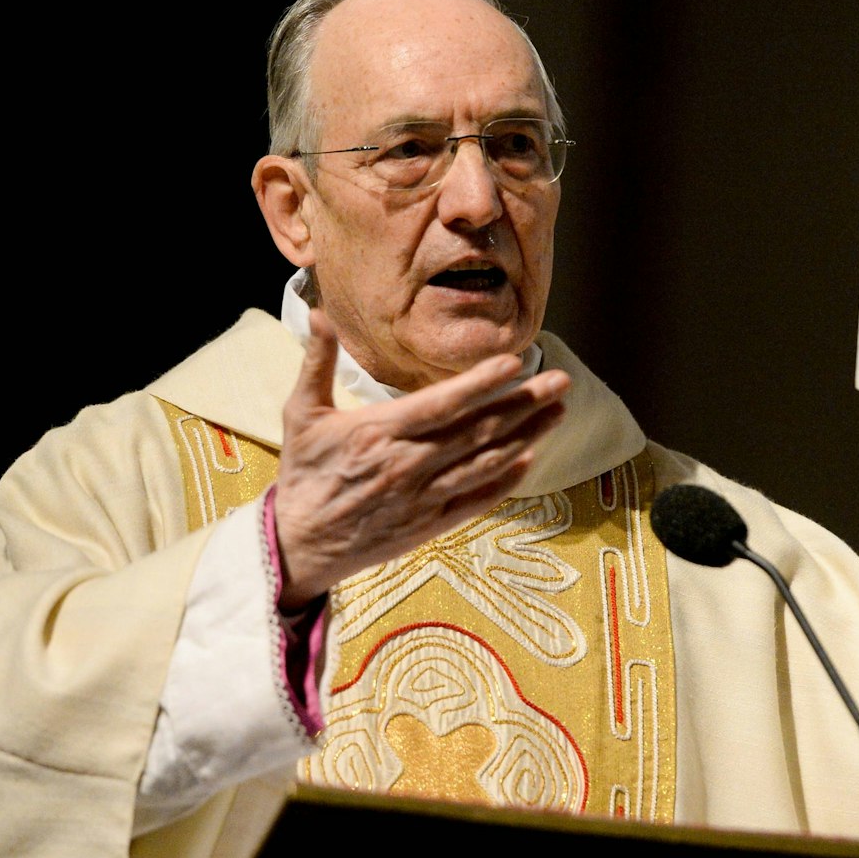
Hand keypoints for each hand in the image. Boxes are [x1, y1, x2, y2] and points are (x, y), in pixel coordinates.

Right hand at [271, 310, 570, 607]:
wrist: (297, 544)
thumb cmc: (303, 473)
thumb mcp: (301, 413)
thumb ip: (317, 362)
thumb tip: (320, 313)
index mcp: (379, 432)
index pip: (441, 404)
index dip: (481, 384)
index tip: (515, 363)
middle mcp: (407, 465)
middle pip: (477, 430)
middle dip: (524, 403)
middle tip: (561, 381)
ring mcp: (422, 498)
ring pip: (485, 464)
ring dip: (527, 437)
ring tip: (558, 413)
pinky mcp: (428, 526)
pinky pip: (475, 501)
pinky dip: (504, 482)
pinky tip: (529, 461)